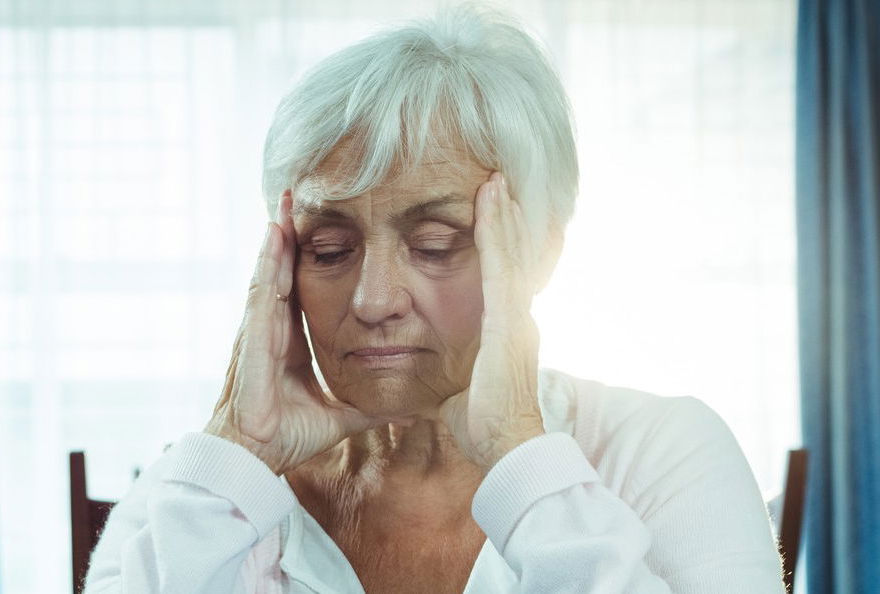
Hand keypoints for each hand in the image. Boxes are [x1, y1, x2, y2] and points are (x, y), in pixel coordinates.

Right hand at [205, 194, 381, 474]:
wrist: (255, 457)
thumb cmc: (285, 438)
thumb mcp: (339, 415)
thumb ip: (368, 406)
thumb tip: (407, 407)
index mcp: (288, 342)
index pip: (300, 288)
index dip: (306, 257)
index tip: (319, 227)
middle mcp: (270, 328)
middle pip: (281, 268)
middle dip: (289, 232)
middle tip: (300, 195)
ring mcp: (258, 328)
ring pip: (269, 269)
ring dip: (277, 235)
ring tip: (287, 200)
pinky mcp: (252, 335)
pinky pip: (261, 288)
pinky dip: (267, 258)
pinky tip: (274, 232)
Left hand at [439, 172, 545, 468]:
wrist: (506, 446)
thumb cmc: (481, 424)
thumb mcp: (460, 386)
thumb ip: (450, 370)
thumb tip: (431, 373)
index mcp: (506, 331)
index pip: (500, 277)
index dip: (498, 246)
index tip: (491, 216)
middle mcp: (517, 318)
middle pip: (511, 258)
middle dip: (505, 221)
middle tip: (497, 184)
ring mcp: (517, 317)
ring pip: (509, 254)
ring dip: (503, 216)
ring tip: (495, 182)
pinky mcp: (509, 321)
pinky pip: (500, 267)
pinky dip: (497, 234)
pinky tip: (491, 206)